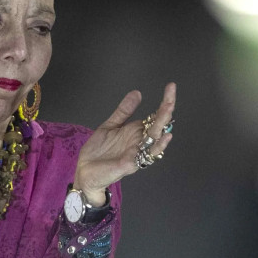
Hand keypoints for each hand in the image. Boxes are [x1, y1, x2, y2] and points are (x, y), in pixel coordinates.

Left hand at [73, 82, 176, 199]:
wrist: (85, 171)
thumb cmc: (98, 152)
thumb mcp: (111, 125)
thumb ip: (124, 111)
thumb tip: (137, 93)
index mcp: (136, 132)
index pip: (155, 116)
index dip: (164, 102)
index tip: (170, 86)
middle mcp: (140, 142)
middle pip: (158, 124)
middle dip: (166, 108)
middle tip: (172, 92)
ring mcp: (137, 152)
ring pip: (156, 137)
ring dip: (163, 123)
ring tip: (168, 108)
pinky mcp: (131, 163)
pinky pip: (148, 155)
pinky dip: (158, 146)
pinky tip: (164, 136)